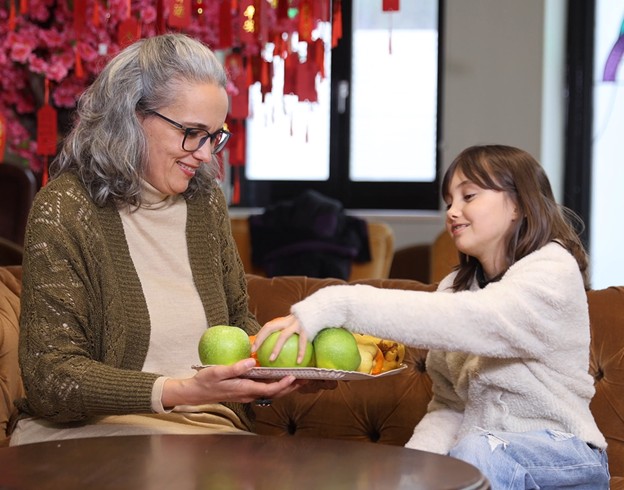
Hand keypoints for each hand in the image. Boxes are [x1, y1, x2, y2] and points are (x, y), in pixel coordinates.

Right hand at [161, 358, 300, 407]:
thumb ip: (235, 368)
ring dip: (284, 387)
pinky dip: (274, 384)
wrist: (195, 392)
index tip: (293, 377)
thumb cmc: (205, 381)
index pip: (269, 389)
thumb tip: (251, 362)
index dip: (283, 384)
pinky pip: (263, 389)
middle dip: (290, 387)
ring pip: (270, 392)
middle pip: (274, 393)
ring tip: (297, 378)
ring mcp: (246, 394)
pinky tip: (277, 376)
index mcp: (244, 389)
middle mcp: (248, 394)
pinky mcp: (244, 391)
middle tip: (304, 379)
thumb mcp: (218, 372)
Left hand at [252, 315, 309, 364]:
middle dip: (260, 339)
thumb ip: (288, 331)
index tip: (252, 347)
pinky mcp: (306, 328)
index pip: (268, 326)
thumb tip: (280, 346)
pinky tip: (298, 362)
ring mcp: (297, 324)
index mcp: (284, 320)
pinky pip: (302, 342)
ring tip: (271, 360)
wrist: (321, 310)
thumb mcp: (296, 324)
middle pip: (270, 328)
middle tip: (255, 351)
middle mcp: (288, 321)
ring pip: (283, 336)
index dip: (259, 336)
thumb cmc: (308, 321)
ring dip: (276, 348)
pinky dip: (300, 352)